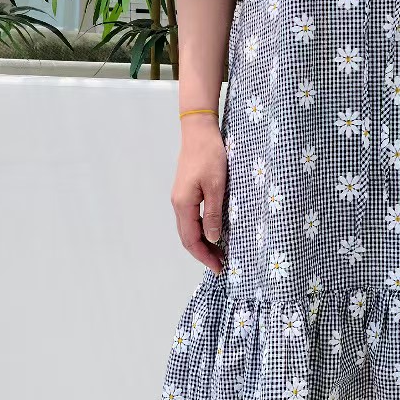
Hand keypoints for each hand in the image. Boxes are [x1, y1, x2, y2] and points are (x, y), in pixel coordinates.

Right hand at [171, 118, 226, 271]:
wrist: (199, 131)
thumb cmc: (210, 155)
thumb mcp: (217, 186)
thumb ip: (214, 214)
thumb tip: (212, 238)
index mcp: (184, 204)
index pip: (191, 239)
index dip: (204, 256)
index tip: (219, 268)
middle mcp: (178, 203)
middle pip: (187, 237)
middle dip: (203, 254)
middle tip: (221, 265)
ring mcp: (180, 197)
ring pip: (188, 229)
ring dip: (202, 243)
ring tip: (219, 252)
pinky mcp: (186, 192)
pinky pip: (191, 218)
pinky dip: (201, 230)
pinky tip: (213, 232)